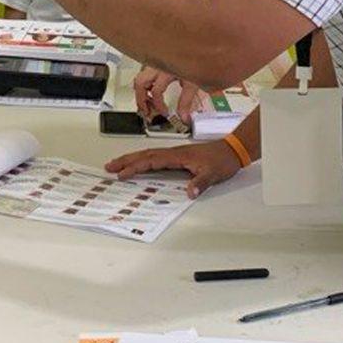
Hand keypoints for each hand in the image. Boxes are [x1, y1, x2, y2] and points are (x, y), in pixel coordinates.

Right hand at [105, 140, 241, 198]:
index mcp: (177, 155)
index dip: (136, 167)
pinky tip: (140, 165)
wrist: (232, 150)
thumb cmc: (222, 159)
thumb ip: (200, 183)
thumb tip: (189, 192)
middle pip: (144, 155)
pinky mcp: (178, 157)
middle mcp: (173, 153)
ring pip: (148, 155)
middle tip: (109, 166)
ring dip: (132, 159)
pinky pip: (155, 158)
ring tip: (118, 164)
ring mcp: (175, 154)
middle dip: (126, 160)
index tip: (122, 173)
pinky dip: (144, 161)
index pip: (151, 161)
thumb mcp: (213, 174)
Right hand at [133, 66, 207, 121]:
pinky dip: (146, 83)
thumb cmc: (196, 61)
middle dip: (141, 100)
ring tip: (146, 103)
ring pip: (140, 77)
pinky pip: (145, 73)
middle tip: (146, 111)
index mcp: (167, 71)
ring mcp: (156, 63)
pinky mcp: (157, 62)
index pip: (156, 92)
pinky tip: (152, 89)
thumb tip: (184, 117)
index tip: (165, 113)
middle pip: (140, 83)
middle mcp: (158, 66)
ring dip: (141, 92)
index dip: (159, 106)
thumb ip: (186, 101)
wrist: (197, 49)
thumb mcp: (193, 83)